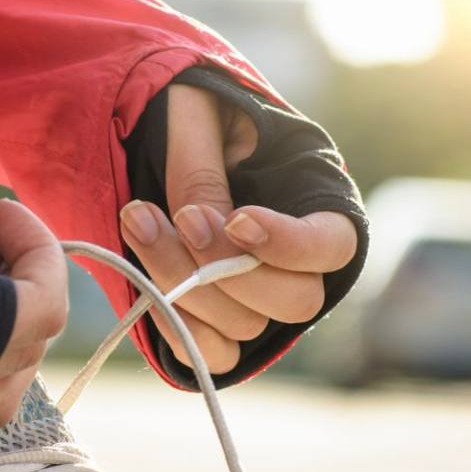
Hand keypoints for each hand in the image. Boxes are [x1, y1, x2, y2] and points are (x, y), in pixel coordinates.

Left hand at [117, 83, 355, 374]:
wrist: (147, 142)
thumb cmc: (187, 120)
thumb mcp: (194, 118)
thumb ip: (202, 167)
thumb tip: (205, 226)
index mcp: (315, 206)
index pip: (333, 246)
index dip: (291, 243)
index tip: (238, 219)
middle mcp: (296, 266)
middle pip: (294, 300)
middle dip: (227, 268)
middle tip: (178, 218)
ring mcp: (257, 302)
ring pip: (243, 327)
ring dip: (184, 283)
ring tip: (137, 220)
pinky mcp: (215, 327)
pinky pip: (210, 354)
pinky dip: (177, 326)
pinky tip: (142, 279)